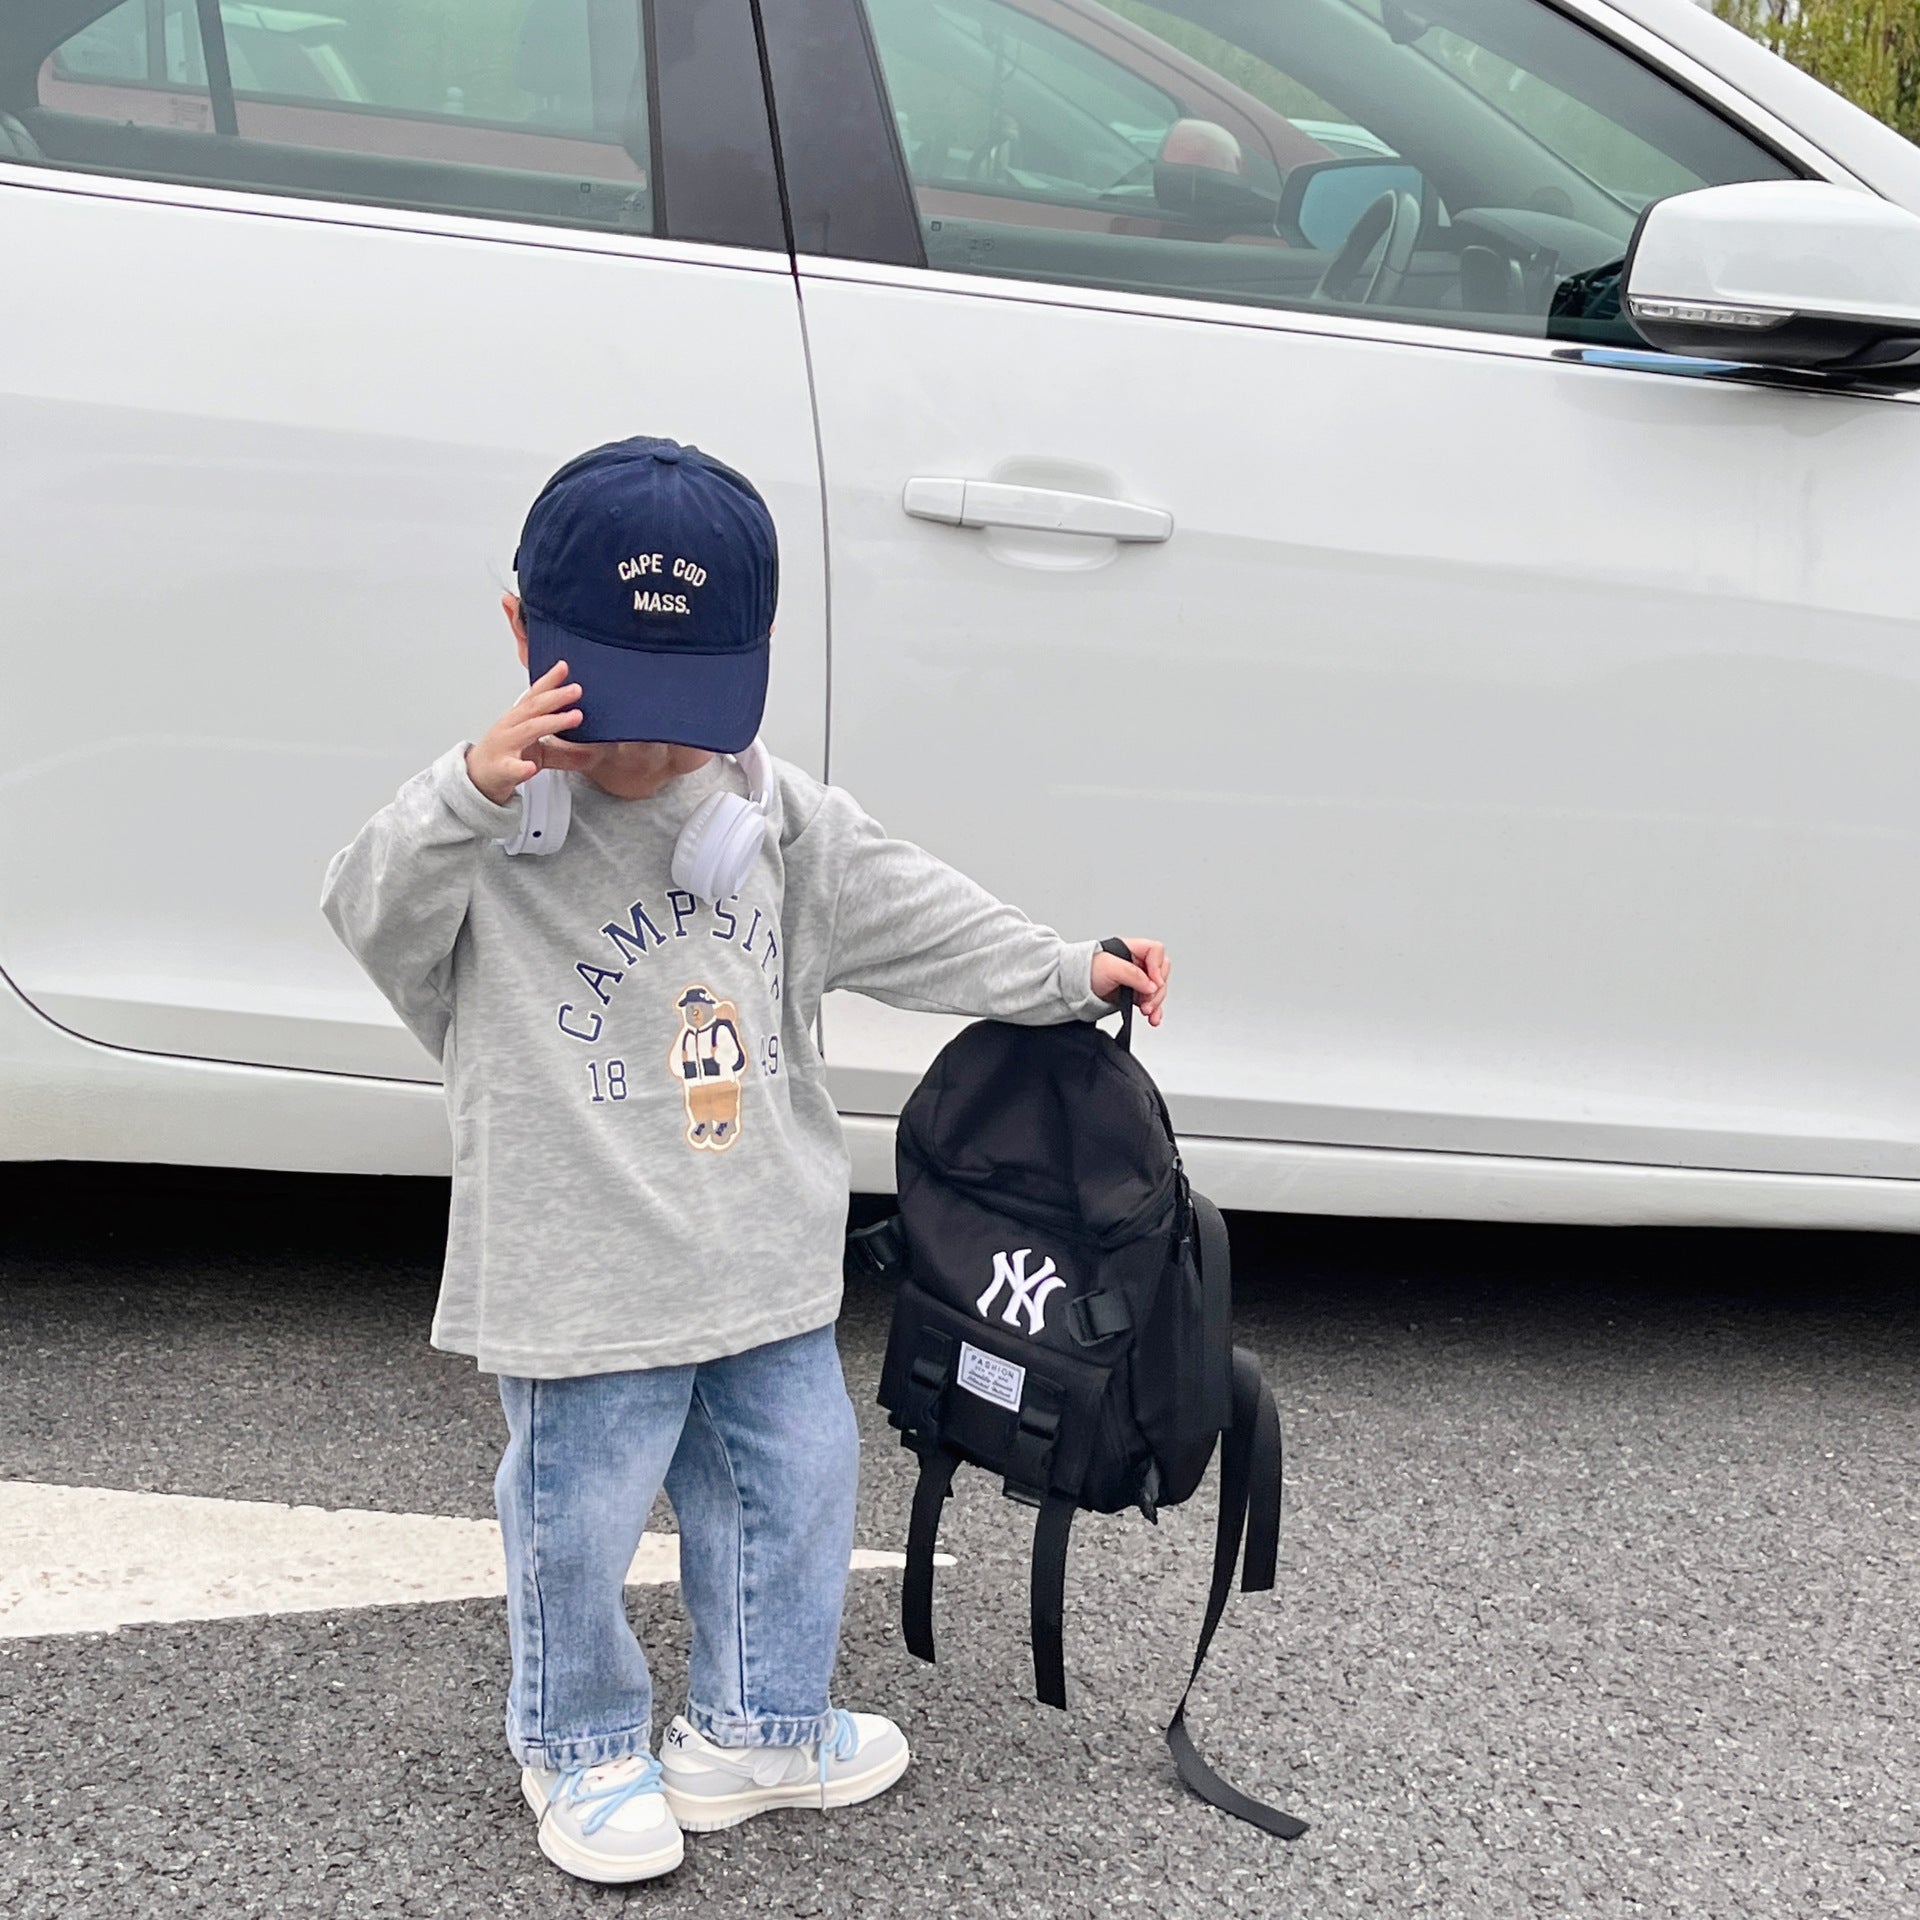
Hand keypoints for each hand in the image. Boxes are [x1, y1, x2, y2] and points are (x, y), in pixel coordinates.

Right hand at [465, 661, 592, 804]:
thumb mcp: (536, 752)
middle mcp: (510, 727)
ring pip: (528, 730)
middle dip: (556, 696)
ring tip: (575, 717)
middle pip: (534, 708)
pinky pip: (511, 768)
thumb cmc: (503, 758)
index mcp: (517, 719)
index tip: (564, 666)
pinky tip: (530, 768)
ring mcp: (504, 747)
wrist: (476, 779)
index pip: (534, 696)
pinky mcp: (501, 770)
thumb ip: (562, 751)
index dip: (549, 681)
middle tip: (577, 689)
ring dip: (552, 722)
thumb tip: (592, 755)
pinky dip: (521, 768)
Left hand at [1091, 939, 1169, 1027]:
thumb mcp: (1110, 968)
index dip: (1157, 966)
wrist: (1072, 987)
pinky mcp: (1134, 994)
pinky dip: (1154, 1010)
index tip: (1153, 982)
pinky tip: (1153, 1017)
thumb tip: (1152, 986)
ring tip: (1148, 1012)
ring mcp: (1137, 980)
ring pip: (1157, 990)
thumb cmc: (1085, 971)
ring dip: (1156, 1002)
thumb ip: (1133, 975)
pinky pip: (1151, 1001)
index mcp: (1132, 949)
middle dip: (1157, 989)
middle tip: (1148, 1001)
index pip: (1155, 951)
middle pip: (1160, 973)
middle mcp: (1137, 963)